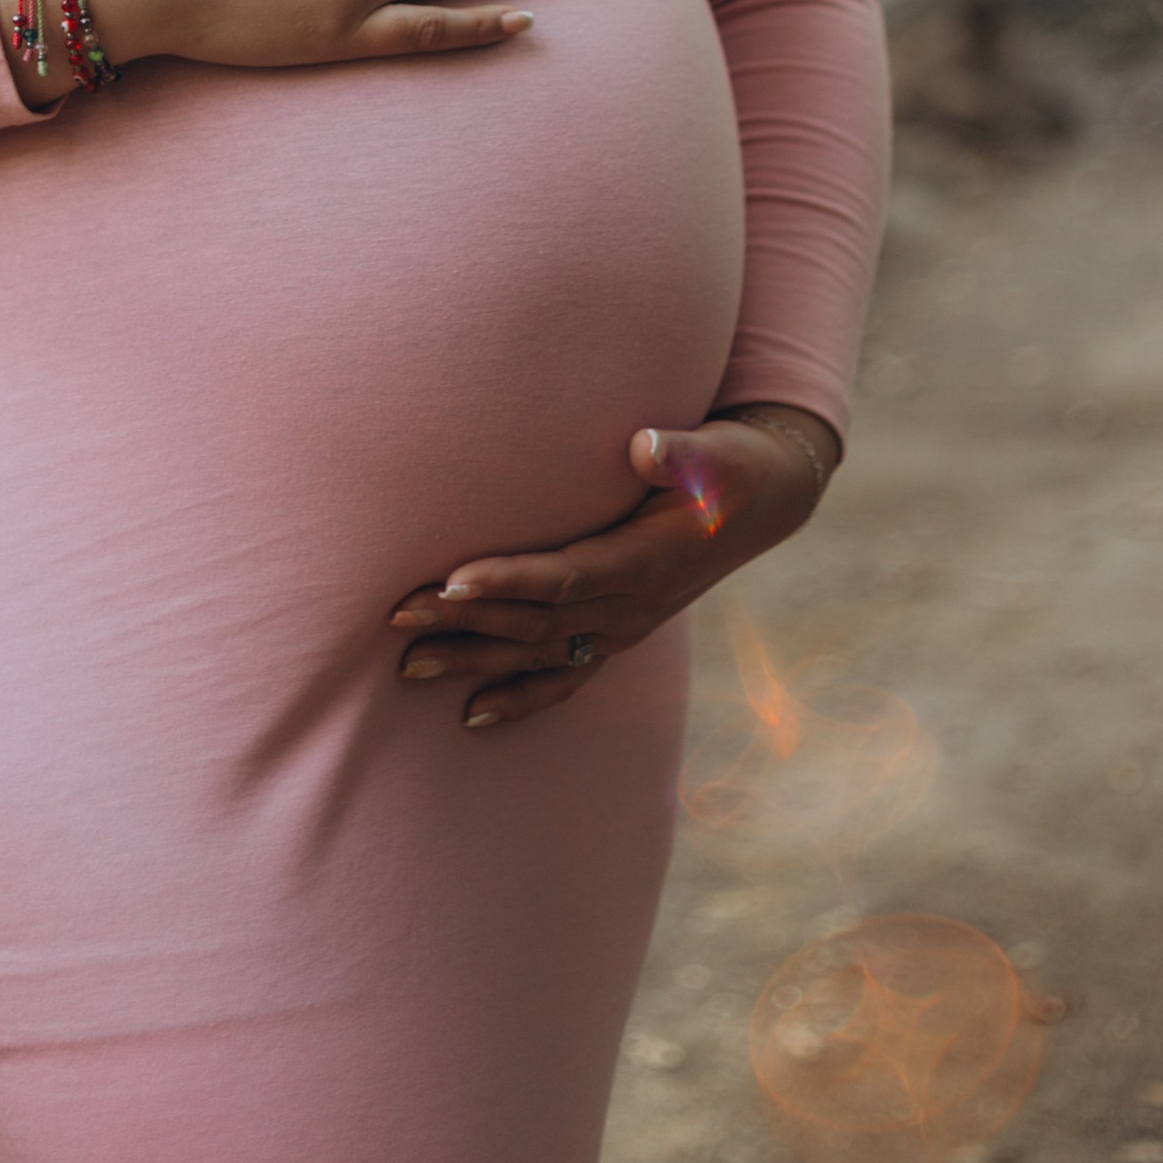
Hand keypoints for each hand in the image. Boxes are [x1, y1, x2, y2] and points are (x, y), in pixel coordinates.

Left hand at [385, 410, 837, 730]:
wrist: (766, 501)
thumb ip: (680, 452)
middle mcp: (631, 607)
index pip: (566, 578)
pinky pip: (564, 676)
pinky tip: (471, 716)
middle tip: (396, 617)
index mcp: (647, 562)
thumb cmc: (731, 468)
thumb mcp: (715, 453)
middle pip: (534, 621)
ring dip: (471, 661)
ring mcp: (624, 627)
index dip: (508, 581)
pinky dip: (518, 698)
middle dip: (463, 623)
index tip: (452, 580)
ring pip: (537, 654)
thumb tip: (644, 446)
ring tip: (406, 669)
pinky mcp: (618, 632)